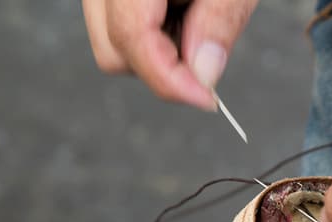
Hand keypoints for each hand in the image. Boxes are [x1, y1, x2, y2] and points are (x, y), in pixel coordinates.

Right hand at [82, 0, 258, 109]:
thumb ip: (218, 22)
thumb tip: (203, 76)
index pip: (132, 38)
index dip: (170, 80)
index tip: (209, 100)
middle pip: (114, 52)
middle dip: (163, 67)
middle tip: (210, 51)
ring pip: (113, 45)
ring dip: (160, 52)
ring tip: (197, 19)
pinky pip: (119, 27)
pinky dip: (156, 33)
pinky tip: (183, 11)